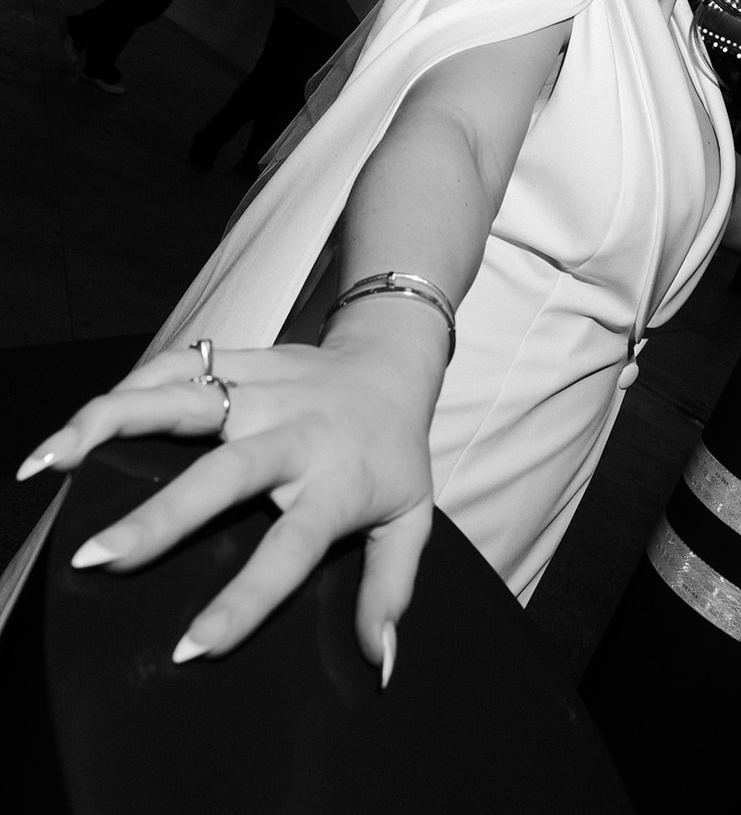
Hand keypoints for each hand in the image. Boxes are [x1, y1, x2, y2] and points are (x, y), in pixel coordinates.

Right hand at [16, 340, 435, 678]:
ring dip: (112, 424)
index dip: (245, 601)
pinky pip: (176, 365)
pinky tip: (78, 421)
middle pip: (223, 475)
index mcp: (335, 483)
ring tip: (49, 459)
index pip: (289, 549)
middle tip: (96, 558)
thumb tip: (378, 661)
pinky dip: (124, 388)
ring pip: (183, 401)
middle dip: (159, 516)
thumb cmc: (393, 451)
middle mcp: (293, 435)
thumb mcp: (410, 519)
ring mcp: (263, 390)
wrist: (392, 359)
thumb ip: (390, 589)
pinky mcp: (240, 359)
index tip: (190, 648)